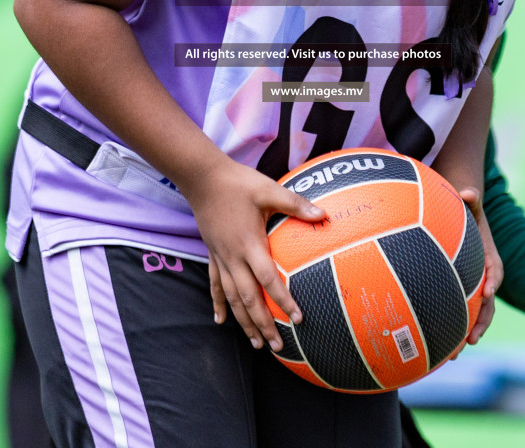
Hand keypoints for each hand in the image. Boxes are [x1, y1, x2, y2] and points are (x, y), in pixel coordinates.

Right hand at [186, 159, 324, 351]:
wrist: (202, 177)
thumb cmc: (238, 182)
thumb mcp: (268, 190)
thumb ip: (295, 204)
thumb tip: (322, 213)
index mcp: (249, 243)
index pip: (268, 280)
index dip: (283, 301)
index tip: (298, 319)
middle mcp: (233, 257)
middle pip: (248, 299)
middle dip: (263, 325)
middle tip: (278, 346)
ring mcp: (220, 258)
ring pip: (231, 298)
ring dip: (243, 322)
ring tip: (255, 344)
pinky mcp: (212, 254)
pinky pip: (214, 285)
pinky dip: (218, 304)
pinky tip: (220, 321)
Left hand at [456, 187, 502, 351]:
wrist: (463, 221)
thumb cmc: (466, 212)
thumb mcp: (471, 205)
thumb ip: (471, 199)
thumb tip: (467, 191)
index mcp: (491, 259)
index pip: (495, 272)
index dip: (492, 282)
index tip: (487, 293)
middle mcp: (484, 278)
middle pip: (486, 304)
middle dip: (481, 322)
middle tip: (470, 339)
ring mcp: (473, 288)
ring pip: (472, 314)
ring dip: (465, 334)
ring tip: (453, 355)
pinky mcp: (460, 293)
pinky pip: (458, 312)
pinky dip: (450, 328)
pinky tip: (436, 346)